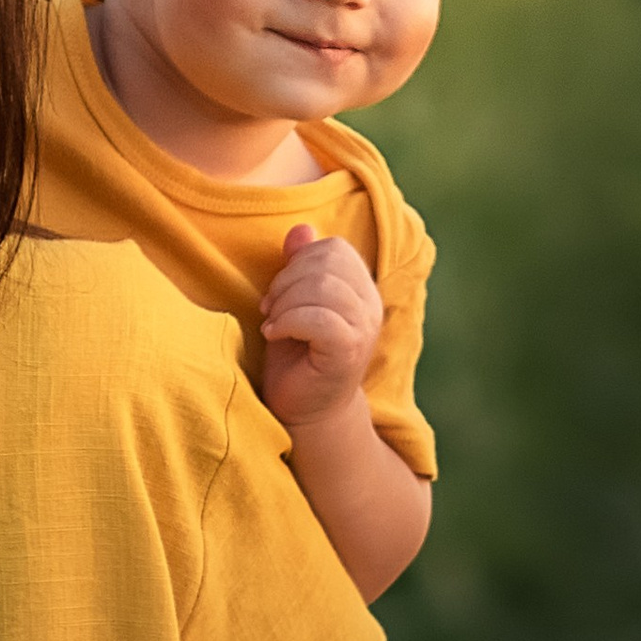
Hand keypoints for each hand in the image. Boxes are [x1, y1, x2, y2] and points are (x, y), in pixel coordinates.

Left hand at [259, 225, 381, 429]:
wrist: (305, 412)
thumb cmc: (297, 357)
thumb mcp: (292, 303)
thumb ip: (299, 267)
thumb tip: (301, 228)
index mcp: (361, 289)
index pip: (334, 248)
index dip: (298, 262)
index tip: (276, 293)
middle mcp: (371, 305)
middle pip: (328, 264)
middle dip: (286, 282)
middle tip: (270, 310)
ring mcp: (364, 329)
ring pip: (324, 288)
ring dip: (285, 304)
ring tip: (272, 324)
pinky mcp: (349, 352)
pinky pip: (319, 319)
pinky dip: (288, 322)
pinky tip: (273, 335)